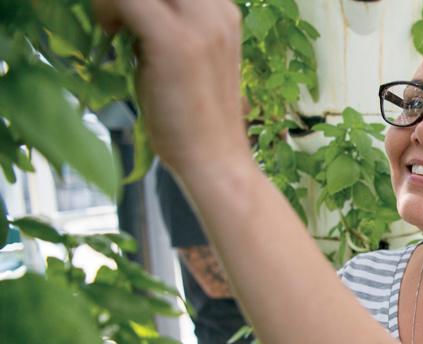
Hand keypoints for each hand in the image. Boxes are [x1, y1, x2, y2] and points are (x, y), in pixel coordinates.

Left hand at [91, 0, 251, 178]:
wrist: (215, 159)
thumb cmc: (198, 120)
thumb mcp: (190, 59)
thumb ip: (172, 29)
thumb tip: (130, 12)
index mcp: (224, 13)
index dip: (145, 0)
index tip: (127, 18)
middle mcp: (217, 11)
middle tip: (117, 18)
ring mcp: (198, 24)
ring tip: (113, 27)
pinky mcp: (172, 40)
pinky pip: (126, 0)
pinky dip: (107, 8)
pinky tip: (110, 34)